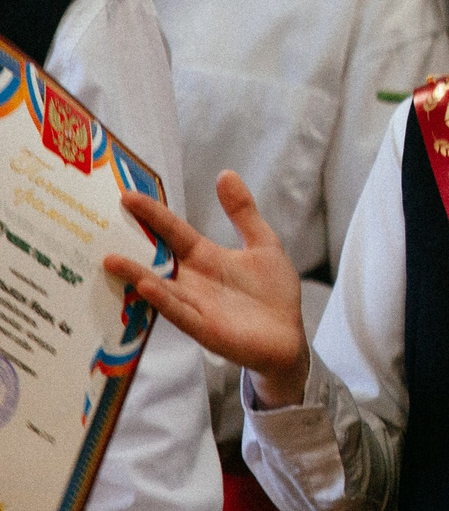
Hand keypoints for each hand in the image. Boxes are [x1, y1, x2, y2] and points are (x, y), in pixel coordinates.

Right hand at [107, 173, 309, 406]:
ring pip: (160, 286)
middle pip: (158, 257)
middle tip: (101, 224)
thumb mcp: (262, 244)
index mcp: (205, 258)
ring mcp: (194, 304)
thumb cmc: (272, 291)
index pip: (174, 231)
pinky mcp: (204, 328)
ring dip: (136, 274)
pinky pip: (179, 312)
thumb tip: (225, 174)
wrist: (287, 337)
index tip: (127, 196)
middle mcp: (192, 280)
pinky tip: (146, 286)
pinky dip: (163, 300)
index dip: (153, 214)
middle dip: (134, 241)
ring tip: (110, 258)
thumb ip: (242, 212)